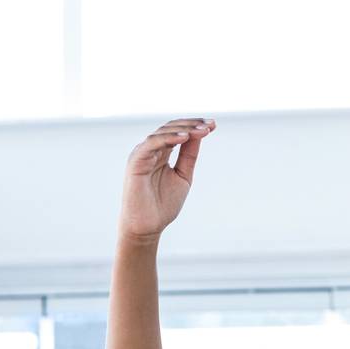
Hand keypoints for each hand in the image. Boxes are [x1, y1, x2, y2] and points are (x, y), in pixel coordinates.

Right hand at [119, 118, 214, 241]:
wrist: (148, 225)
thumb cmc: (163, 203)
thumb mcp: (183, 175)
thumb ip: (188, 156)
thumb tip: (200, 135)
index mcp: (161, 153)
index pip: (178, 132)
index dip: (195, 127)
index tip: (213, 125)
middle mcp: (151, 150)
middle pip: (171, 128)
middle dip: (192, 124)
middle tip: (210, 124)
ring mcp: (142, 154)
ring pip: (162, 133)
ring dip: (184, 129)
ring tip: (202, 129)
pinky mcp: (136, 161)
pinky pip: (152, 144)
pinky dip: (168, 138)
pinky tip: (185, 137)